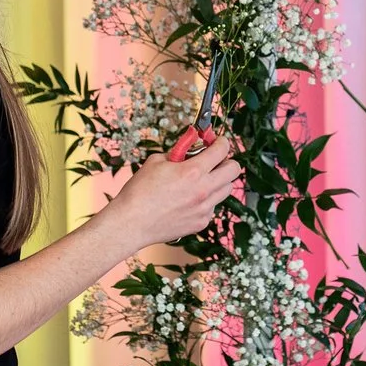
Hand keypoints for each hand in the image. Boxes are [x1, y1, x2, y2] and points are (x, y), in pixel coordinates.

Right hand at [110, 137, 240, 246]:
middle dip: (226, 161)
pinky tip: (189, 199)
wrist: (131, 222)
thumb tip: (192, 143)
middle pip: (234, 170)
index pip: (222, 150)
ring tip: (200, 180)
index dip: (221, 142)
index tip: (217, 142)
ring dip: (218, 180)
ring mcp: (204, 209)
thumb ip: (179, 151)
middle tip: (214, 161)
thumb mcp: (157, 161)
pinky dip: (206, 200)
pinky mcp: (201, 223)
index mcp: (193, 171)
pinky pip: (213, 206)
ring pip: (226, 189)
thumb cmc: (139, 191)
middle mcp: (204, 190)